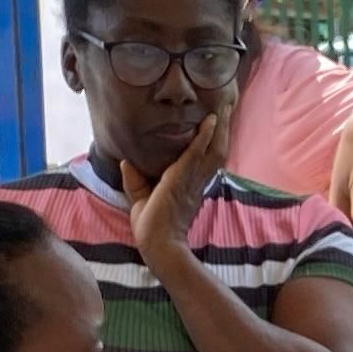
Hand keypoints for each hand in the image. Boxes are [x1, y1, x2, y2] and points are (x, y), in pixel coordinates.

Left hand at [120, 107, 235, 261]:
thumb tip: (125, 161)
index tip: (218, 123)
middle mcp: (197, 180)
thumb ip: (135, 179)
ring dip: (220, 126)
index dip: (214, 141)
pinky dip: (205, 135)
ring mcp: (192, 179)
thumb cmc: (151, 228)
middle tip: (228, 106)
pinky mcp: (182, 177)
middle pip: (217, 150)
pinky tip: (210, 119)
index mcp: (190, 185)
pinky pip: (198, 152)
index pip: (206, 159)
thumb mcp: (140, 199)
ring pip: (214, 148)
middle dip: (224, 128)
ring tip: (224, 106)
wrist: (158, 245)